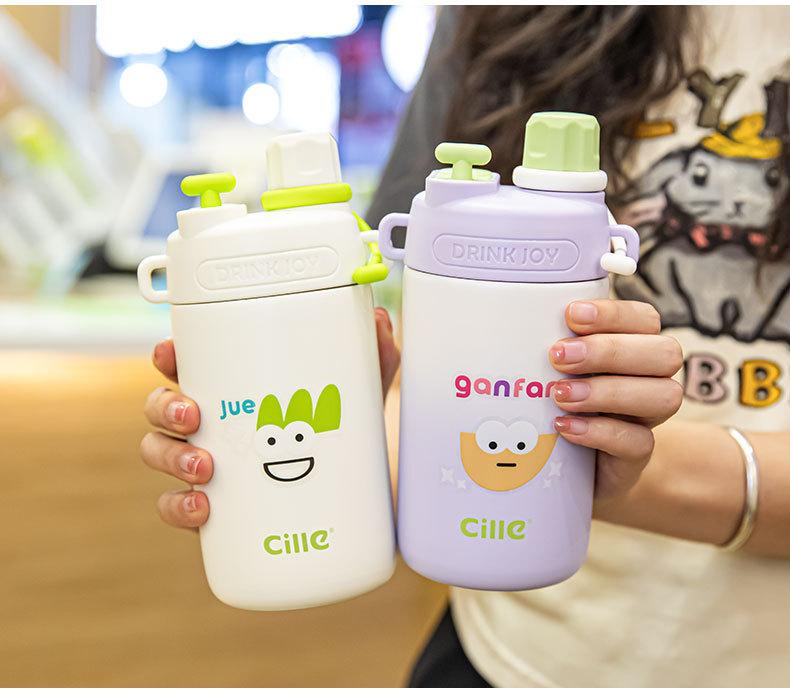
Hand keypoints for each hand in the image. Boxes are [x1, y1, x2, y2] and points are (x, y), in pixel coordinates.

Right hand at [139, 307, 400, 528]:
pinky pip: (177, 505)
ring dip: (170, 457)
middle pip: (162, 405)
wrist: (358, 491)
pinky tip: (201, 508)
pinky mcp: (215, 504)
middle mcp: (212, 421)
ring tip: (205, 468)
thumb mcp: (360, 388)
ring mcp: (208, 461)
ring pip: (160, 452)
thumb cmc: (343, 425)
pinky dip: (179, 507)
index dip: (168, 355)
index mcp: (233, 385)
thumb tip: (380, 320)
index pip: (187, 363)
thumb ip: (373, 354)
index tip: (171, 353)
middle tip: (194, 417)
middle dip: (166, 407)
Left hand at [549, 299, 682, 499]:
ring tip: (560, 395)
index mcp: (634, 346)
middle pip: (665, 354)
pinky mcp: (636, 456)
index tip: (571, 315)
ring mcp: (647, 419)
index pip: (644, 319)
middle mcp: (652, 378)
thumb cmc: (553, 400)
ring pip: (664, 396)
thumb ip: (547, 345)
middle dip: (609, 351)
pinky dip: (600, 432)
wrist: (566, 465)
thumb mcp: (550, 368)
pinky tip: (565, 426)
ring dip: (608, 392)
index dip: (614, 314)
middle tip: (558, 356)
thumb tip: (506, 321)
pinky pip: (638, 442)